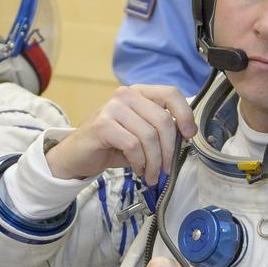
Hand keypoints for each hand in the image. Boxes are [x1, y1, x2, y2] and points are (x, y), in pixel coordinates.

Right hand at [46, 85, 195, 182]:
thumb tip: (186, 137)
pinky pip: (133, 145)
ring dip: (154, 161)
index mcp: (140, 92)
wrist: (78, 155)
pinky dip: (140, 162)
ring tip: (151, 174)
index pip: (171, 94)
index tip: (189, 135)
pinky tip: (138, 169)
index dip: (185, 114)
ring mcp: (113, 108)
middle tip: (166, 169)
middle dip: (169, 150)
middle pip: (163, 119)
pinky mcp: (102, 125)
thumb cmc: (113, 145)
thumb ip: (161, 129)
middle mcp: (126, 94)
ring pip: (149, 136)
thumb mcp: (141, 133)